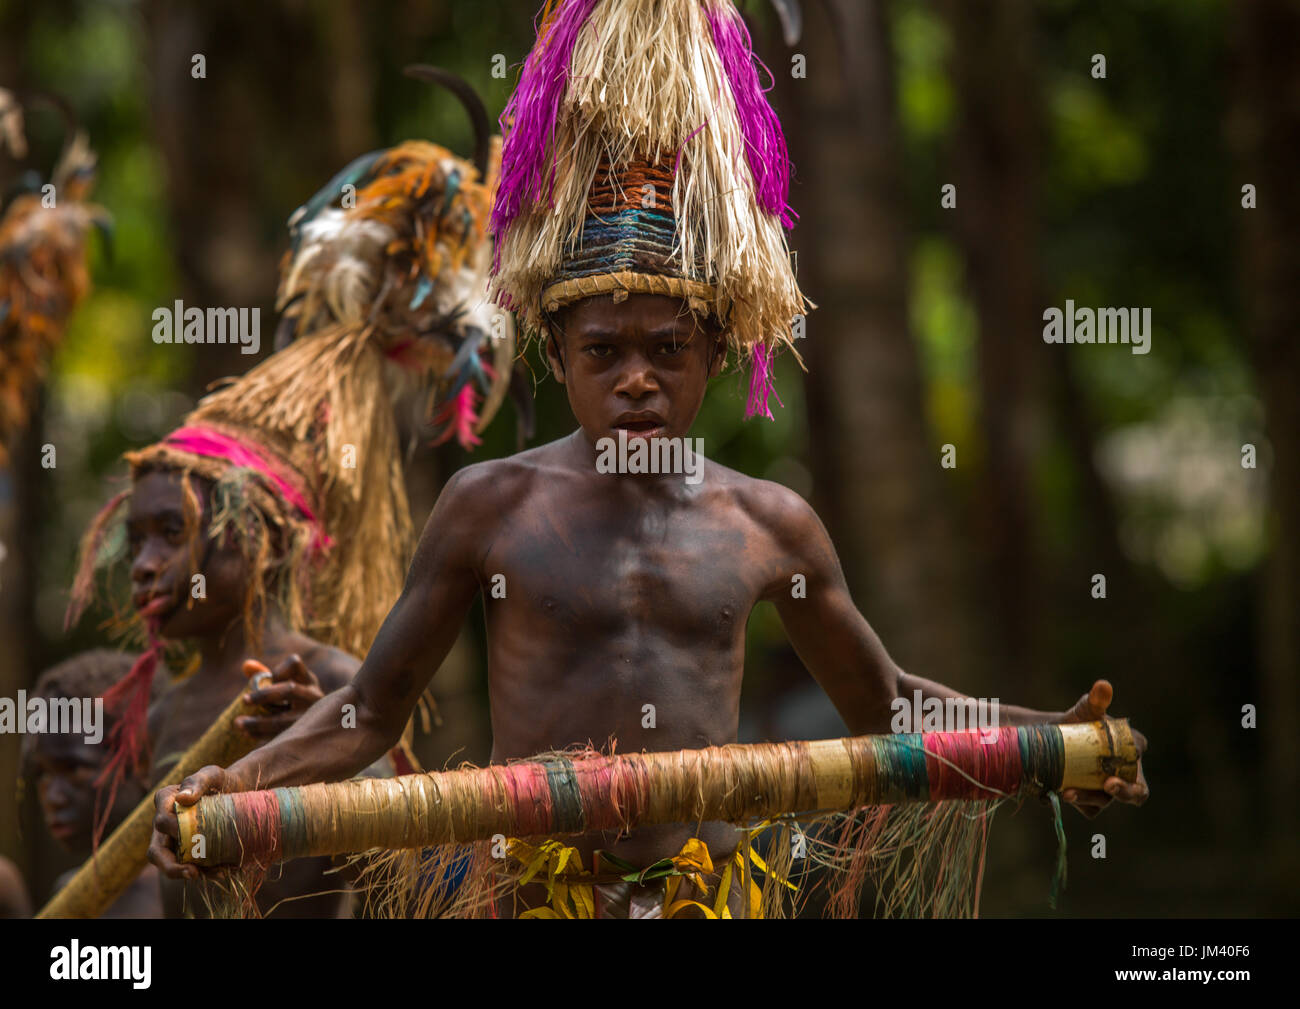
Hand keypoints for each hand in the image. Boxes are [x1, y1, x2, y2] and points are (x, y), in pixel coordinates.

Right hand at [147, 764, 231, 880]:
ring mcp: (175, 840)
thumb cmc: (220, 781)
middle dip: (171, 867)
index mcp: (165, 803)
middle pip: (157, 853)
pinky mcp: (190, 850)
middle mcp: (165, 825)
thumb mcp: (212, 774)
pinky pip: (192, 866)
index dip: (172, 832)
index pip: (161, 822)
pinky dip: (207, 871)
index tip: (193, 835)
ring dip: (192, 873)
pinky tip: (225, 869)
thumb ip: (197, 781)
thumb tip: (182, 798)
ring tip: (219, 872)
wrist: (237, 791)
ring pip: (174, 864)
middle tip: (193, 873)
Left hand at [235, 654, 324, 738]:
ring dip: (257, 722)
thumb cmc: (292, 702)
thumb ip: (263, 675)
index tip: (268, 679)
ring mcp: (311, 718)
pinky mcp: (302, 736)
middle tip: (243, 700)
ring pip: (283, 719)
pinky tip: (248, 734)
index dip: (278, 670)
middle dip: (264, 695)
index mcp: (308, 680)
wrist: (317, 729)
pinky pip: (280, 736)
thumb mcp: (284, 687)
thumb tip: (246, 665)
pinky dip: (261, 735)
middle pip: (289, 690)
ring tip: (238, 723)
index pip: (294, 664)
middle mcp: (314, 696)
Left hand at [1057, 679, 1148, 816]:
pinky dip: (1075, 803)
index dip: (1135, 766)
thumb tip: (1103, 685)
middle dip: (1125, 792)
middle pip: (1136, 792)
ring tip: (1066, 791)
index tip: (1117, 771)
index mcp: (1132, 749)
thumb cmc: (1076, 723)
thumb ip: (1094, 701)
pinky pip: (1088, 808)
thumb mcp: (1084, 711)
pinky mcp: (1091, 802)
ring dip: (1088, 798)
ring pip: (1105, 801)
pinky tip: (1057, 793)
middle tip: (1108, 786)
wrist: (1050, 741)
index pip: (1139, 760)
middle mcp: (1127, 773)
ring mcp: (1109, 791)